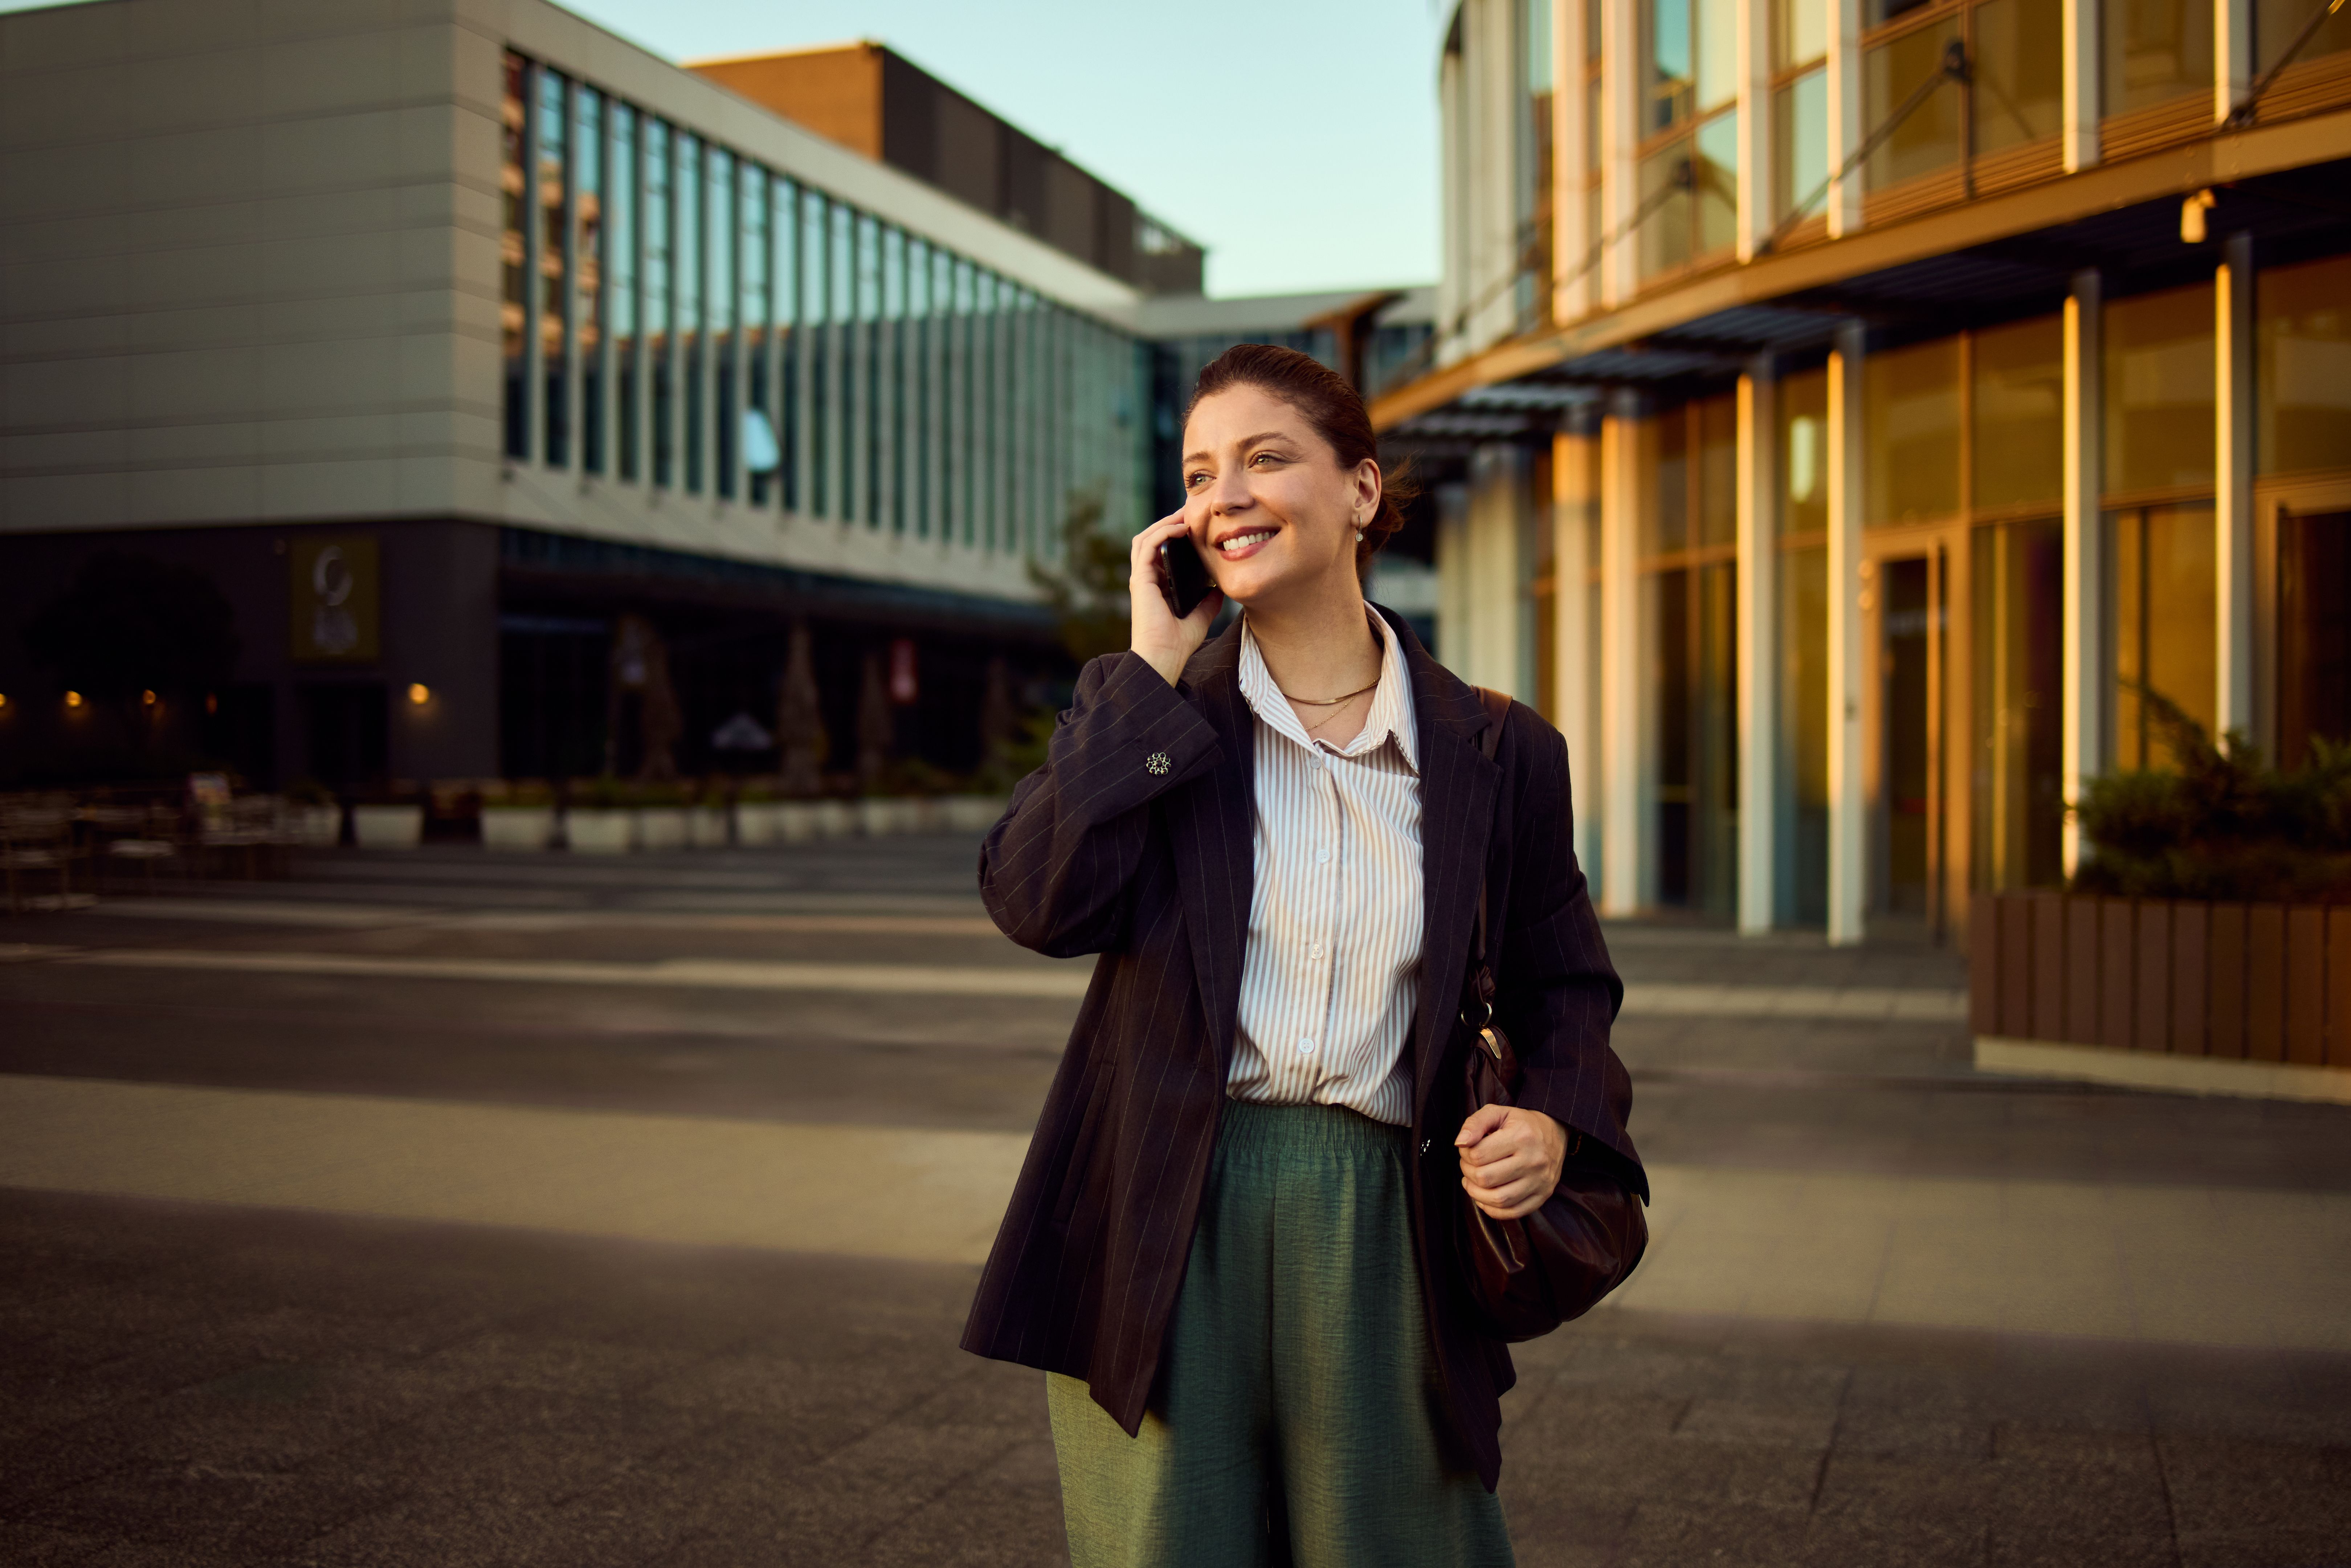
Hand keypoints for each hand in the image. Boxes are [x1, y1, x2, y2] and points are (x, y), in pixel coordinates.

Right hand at [1128, 509, 1223, 686]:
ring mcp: (1141, 578)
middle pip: (1152, 540)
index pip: (1162, 552)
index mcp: (1157, 586)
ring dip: (1164, 522)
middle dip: (1170, 522)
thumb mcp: (1201, 616)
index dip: (1176, 536)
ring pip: (1145, 538)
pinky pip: (1148, 546)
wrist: (1164, 658)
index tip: (1197, 525)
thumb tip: (1220, 587)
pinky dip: (1162, 533)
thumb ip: (1208, 600)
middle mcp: (1146, 579)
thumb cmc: (1178, 644)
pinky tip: (1180, 528)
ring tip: (1185, 513)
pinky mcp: (1140, 579)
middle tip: (1191, 510)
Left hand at [1456, 1105, 1566, 1220]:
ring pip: (1499, 1199)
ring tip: (1472, 1182)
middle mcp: (1534, 1160)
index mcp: (1521, 1136)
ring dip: (1476, 1194)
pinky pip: (1513, 1212)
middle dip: (1468, 1173)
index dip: (1464, 1154)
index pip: (1479, 1155)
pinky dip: (1493, 1210)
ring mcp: (1540, 1181)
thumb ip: (1475, 1123)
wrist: (1554, 1132)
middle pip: (1486, 1178)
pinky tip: (1485, 1197)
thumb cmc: (1521, 1123)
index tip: (1467, 1150)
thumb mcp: (1498, 1112)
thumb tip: (1460, 1143)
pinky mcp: (1543, 1195)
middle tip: (1468, 1166)